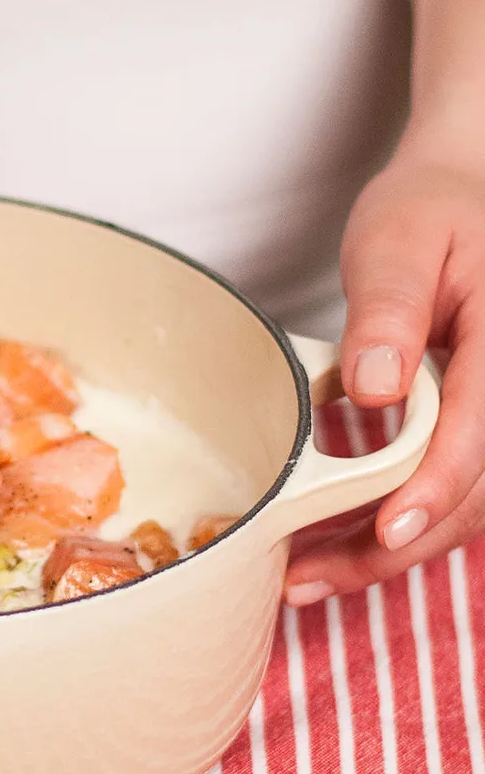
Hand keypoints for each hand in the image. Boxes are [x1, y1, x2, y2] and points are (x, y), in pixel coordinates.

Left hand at [285, 144, 484, 604]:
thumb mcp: (399, 241)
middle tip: (306, 580)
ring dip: (389, 550)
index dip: (435, 488)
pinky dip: (397, 521)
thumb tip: (373, 385)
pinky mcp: (480, 424)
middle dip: (395, 546)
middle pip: (476, 491)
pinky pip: (452, 486)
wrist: (464, 193)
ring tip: (306, 578)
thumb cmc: (432, 210)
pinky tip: (338, 543)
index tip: (386, 531)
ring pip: (465, 504)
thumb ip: (388, 308)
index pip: (480, 430)